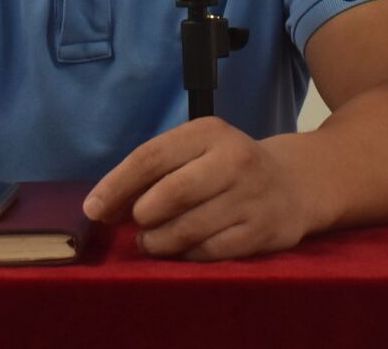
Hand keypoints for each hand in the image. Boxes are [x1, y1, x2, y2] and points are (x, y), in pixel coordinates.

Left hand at [82, 117, 317, 260]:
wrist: (294, 184)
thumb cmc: (227, 168)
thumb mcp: (196, 151)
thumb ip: (155, 171)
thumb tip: (103, 207)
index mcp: (208, 132)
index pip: (151, 157)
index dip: (116, 186)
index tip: (92, 209)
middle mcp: (233, 160)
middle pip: (169, 194)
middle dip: (141, 215)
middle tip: (135, 226)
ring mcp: (250, 197)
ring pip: (188, 228)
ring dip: (159, 242)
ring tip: (152, 242)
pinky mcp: (262, 231)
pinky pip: (210, 251)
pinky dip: (187, 255)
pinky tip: (182, 250)